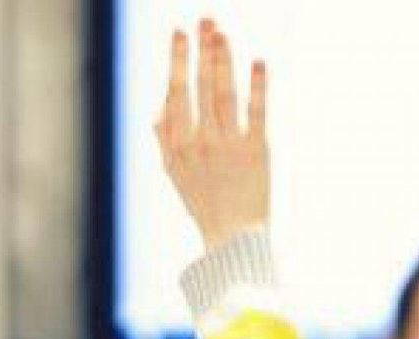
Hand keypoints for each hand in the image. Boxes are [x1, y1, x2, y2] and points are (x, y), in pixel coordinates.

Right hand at [155, 19, 269, 247]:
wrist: (233, 236)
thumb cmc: (204, 200)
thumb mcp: (174, 172)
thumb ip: (165, 138)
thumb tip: (158, 107)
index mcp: (177, 144)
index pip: (176, 93)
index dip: (178, 61)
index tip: (180, 32)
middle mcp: (200, 142)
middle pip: (200, 87)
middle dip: (202, 51)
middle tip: (206, 19)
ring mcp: (228, 146)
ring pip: (224, 95)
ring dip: (224, 61)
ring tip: (223, 33)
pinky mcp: (256, 152)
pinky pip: (257, 113)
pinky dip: (257, 87)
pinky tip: (259, 62)